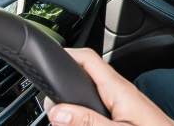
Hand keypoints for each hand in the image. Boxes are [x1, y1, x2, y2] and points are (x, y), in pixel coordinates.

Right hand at [43, 48, 173, 125]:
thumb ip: (88, 122)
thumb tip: (59, 111)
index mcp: (119, 89)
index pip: (89, 58)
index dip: (66, 54)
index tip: (46, 60)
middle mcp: (122, 90)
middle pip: (87, 73)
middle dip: (66, 80)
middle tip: (47, 95)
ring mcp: (125, 100)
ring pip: (93, 88)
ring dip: (75, 95)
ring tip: (58, 107)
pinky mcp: (127, 110)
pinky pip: (101, 99)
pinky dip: (86, 106)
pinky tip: (79, 118)